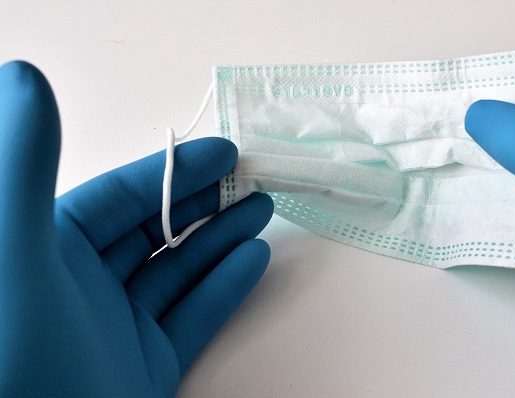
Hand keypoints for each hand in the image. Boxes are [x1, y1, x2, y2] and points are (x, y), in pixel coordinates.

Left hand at [0, 61, 272, 396]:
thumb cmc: (16, 353)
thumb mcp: (17, 252)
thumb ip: (25, 165)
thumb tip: (24, 76)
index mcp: (45, 250)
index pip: (118, 197)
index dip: (170, 172)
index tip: (222, 152)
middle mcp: (81, 286)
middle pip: (153, 230)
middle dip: (203, 202)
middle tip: (252, 179)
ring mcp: (117, 328)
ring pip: (178, 271)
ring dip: (221, 238)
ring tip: (263, 209)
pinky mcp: (146, 368)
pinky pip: (192, 318)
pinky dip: (224, 288)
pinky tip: (253, 259)